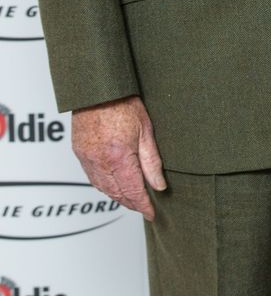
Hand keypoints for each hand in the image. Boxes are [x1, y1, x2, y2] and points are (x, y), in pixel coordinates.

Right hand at [72, 95, 165, 220]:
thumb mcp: (145, 130)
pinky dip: (104, 186)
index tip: (152, 213)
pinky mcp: (79, 153)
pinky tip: (113, 185)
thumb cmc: (123, 103)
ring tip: (131, 200)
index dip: (143, 205)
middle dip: (132, 203)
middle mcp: (100, 162)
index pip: (133, 191)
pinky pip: (92, 178)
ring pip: (103, 188)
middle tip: (144, 208)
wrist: (98, 89)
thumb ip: (152, 161)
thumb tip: (159, 184)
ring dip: (117, 197)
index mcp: (119, 157)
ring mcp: (87, 158)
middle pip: (117, 193)